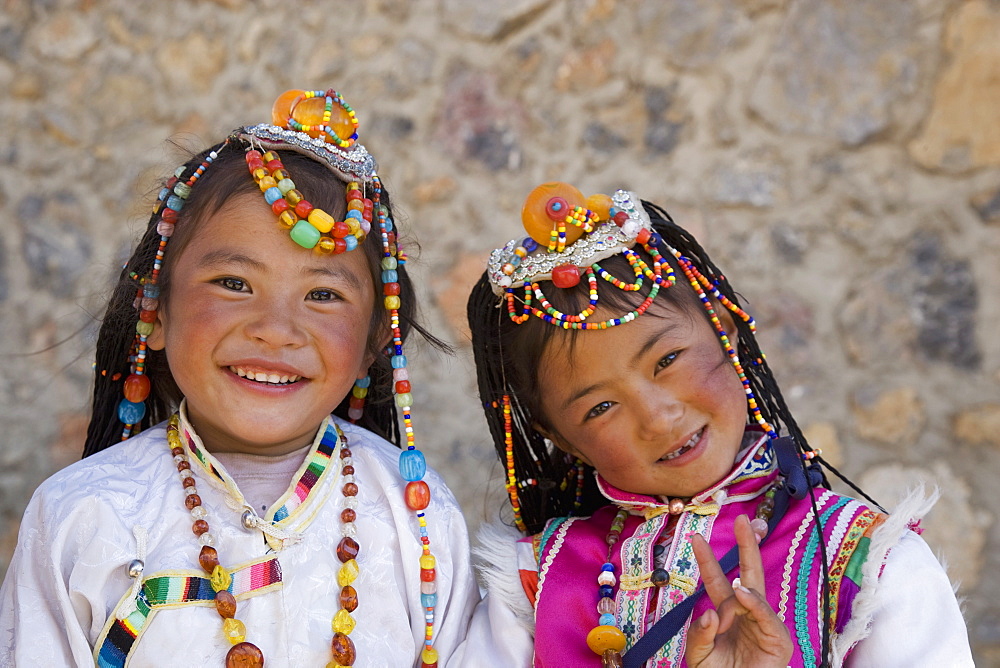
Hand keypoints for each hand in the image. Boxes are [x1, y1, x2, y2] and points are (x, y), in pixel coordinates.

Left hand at [685, 515, 792, 666]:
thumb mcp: (699, 654)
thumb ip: (698, 634)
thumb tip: (710, 614)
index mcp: (727, 613)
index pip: (716, 580)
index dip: (707, 560)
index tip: (695, 537)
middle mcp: (747, 613)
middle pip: (748, 572)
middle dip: (746, 545)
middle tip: (742, 520)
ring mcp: (764, 623)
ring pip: (752, 595)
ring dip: (738, 597)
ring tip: (726, 612)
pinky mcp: (778, 638)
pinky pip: (765, 615)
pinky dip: (754, 603)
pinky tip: (744, 595)